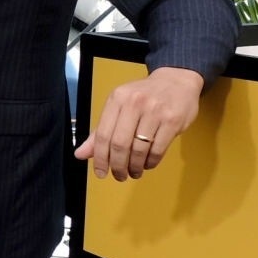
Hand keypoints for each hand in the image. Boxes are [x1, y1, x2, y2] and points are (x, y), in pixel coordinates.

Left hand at [74, 66, 204, 180]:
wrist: (177, 81)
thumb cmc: (144, 96)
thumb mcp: (119, 107)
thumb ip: (101, 131)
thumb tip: (80, 154)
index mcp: (117, 99)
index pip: (103, 135)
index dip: (100, 158)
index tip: (100, 172)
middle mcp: (135, 103)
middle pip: (120, 144)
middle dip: (118, 166)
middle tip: (119, 176)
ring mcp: (156, 111)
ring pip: (139, 149)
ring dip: (135, 166)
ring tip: (134, 172)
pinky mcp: (173, 120)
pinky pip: (158, 149)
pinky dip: (151, 162)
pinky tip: (147, 164)